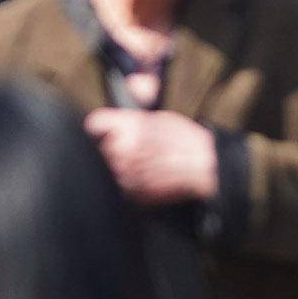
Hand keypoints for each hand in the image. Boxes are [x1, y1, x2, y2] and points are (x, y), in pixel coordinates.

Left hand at [84, 105, 221, 204]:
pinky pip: (122, 187)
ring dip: (121, 167)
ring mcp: (127, 174)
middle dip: (113, 148)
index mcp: (128, 126)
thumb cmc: (184, 139)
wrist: (202, 165)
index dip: (100, 127)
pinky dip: (130, 184)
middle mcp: (123, 149)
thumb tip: (120, 106)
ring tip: (144, 163)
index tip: (103, 131)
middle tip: (134, 148)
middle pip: (102, 148)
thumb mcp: (156, 116)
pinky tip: (147, 176)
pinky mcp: (134, 193)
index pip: (95, 124)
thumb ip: (130, 117)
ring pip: (111, 170)